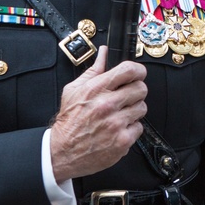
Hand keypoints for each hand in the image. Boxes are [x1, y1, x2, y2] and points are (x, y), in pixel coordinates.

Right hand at [49, 46, 146, 180]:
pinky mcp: (122, 141)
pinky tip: (118, 128)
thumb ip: (93, 70)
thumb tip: (104, 53)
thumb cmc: (69, 121)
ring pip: (142, 108)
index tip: (137, 74)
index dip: (138, 70)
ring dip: (133, 110)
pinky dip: (131, 128)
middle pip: (141, 88)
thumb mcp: (73, 90)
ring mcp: (116, 124)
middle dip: (136, 91)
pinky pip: (139, 127)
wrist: (62, 152)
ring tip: (119, 114)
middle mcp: (107, 105)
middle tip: (127, 96)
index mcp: (96, 90)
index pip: (129, 70)